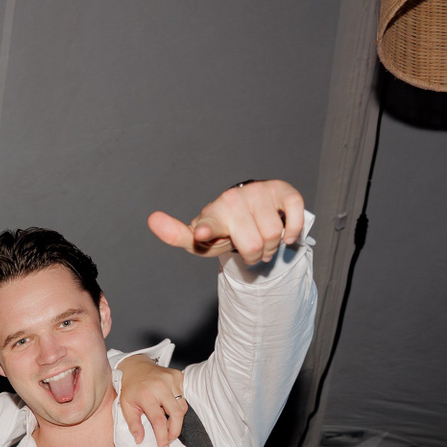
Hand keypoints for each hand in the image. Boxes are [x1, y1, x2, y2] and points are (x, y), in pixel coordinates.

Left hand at [117, 355, 185, 446]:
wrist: (135, 366)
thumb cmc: (130, 388)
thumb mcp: (126, 407)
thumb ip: (133, 424)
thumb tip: (140, 440)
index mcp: (146, 395)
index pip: (159, 420)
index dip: (163, 436)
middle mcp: (160, 386)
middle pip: (176, 414)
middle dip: (175, 430)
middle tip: (169, 439)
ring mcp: (171, 379)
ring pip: (182, 406)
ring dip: (176, 418)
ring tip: (167, 422)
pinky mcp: (178, 375)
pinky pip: (183, 396)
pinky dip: (177, 404)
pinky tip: (167, 404)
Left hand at [149, 179, 305, 265]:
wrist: (249, 209)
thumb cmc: (224, 228)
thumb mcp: (201, 239)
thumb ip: (178, 235)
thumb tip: (152, 218)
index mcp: (213, 215)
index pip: (209, 224)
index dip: (207, 230)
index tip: (202, 233)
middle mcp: (234, 200)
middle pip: (253, 245)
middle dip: (254, 256)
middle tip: (249, 249)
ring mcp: (259, 193)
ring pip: (274, 235)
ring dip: (272, 247)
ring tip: (263, 240)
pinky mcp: (283, 190)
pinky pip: (294, 217)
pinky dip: (293, 231)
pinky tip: (285, 232)